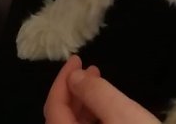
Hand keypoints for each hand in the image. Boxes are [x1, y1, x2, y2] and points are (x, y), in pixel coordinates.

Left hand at [44, 56, 159, 123]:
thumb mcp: (121, 113)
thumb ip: (95, 92)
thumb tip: (74, 77)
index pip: (54, 109)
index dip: (62, 81)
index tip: (77, 58)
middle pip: (61, 120)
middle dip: (74, 91)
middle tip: (91, 68)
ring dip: (83, 104)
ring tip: (100, 84)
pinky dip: (91, 120)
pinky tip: (106, 108)